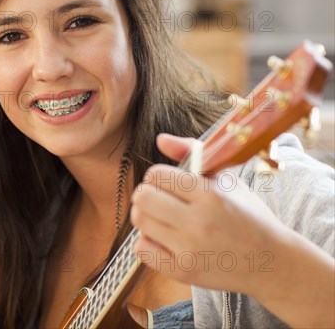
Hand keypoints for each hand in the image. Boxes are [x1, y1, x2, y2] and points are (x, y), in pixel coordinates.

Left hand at [130, 133, 287, 294]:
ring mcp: (189, 249)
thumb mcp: (226, 179)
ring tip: (162, 218)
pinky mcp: (182, 271)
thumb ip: (191, 153)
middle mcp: (199, 222)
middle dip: (146, 194)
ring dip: (146, 216)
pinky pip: (141, 249)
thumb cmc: (247, 215)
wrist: (271, 262)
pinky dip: (148, 242)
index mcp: (210, 195)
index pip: (157, 175)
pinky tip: (164, 239)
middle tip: (159, 199)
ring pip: (139, 221)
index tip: (167, 182)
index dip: (158, 176)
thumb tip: (160, 139)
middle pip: (142, 197)